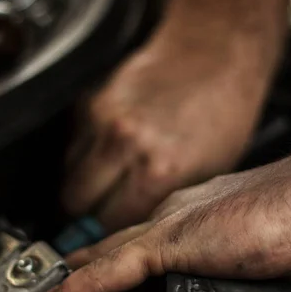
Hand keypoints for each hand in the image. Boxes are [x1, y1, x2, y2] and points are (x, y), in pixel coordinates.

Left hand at [21, 125, 290, 291]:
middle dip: (82, 271)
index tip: (96, 285)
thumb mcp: (270, 266)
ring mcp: (171, 228)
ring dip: (71, 285)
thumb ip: (244, 282)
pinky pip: (110, 274)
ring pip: (105, 261)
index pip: (143, 247)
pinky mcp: (171, 243)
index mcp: (200, 220)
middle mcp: (178, 217)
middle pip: (115, 250)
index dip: (115, 266)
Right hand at [62, 34, 266, 231]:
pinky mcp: (91, 102)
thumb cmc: (222, 109)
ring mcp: (103, 121)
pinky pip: (72, 146)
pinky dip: (84, 157)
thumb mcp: (209, 172)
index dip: (110, 237)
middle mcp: (125, 145)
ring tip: (109, 184)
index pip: (111, 225)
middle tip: (101, 215)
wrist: (214, 51)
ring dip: (84, 187)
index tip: (110, 240)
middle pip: (75, 205)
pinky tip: (110, 154)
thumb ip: (166, 203)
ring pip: (69, 176)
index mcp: (160, 170)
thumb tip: (138, 228)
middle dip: (85, 216)